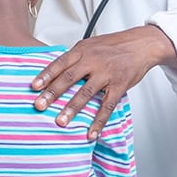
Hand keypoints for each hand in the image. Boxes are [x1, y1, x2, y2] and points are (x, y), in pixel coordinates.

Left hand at [32, 25, 176, 137]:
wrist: (142, 44)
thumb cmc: (116, 45)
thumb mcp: (92, 44)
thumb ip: (75, 57)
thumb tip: (55, 70)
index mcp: (83, 50)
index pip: (60, 63)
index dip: (46, 75)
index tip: (33, 87)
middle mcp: (93, 60)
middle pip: (69, 78)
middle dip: (53, 93)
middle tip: (39, 106)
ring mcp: (107, 73)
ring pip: (86, 93)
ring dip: (72, 108)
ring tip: (61, 121)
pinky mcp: (120, 85)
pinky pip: (107, 106)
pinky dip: (98, 121)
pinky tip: (91, 132)